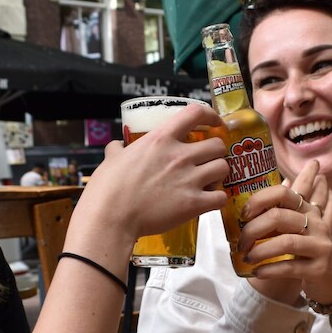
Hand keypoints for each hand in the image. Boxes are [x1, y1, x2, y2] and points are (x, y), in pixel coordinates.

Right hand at [79, 104, 229, 242]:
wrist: (111, 218)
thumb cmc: (108, 189)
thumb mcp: (111, 159)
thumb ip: (118, 149)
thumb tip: (117, 146)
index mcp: (160, 139)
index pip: (195, 113)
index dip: (210, 116)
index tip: (214, 122)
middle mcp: (179, 155)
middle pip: (217, 145)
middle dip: (215, 152)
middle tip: (207, 161)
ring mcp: (189, 179)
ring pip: (223, 168)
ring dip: (219, 174)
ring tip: (209, 181)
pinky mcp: (194, 204)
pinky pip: (221, 196)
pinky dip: (218, 199)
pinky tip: (208, 201)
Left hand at [236, 160, 331, 305]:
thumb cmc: (306, 248)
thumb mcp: (297, 227)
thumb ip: (278, 213)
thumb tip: (246, 203)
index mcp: (307, 209)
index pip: (283, 193)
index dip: (259, 200)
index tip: (244, 214)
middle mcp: (316, 224)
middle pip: (279, 217)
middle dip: (253, 230)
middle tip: (241, 244)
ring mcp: (319, 246)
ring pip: (285, 243)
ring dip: (260, 251)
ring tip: (247, 258)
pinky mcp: (319, 268)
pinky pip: (289, 267)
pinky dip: (269, 270)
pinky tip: (258, 272)